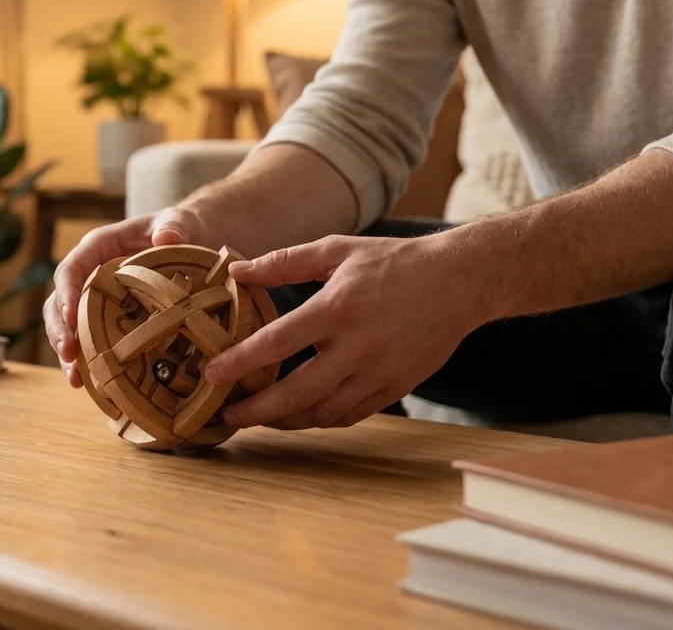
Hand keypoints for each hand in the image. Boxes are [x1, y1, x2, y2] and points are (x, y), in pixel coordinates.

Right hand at [45, 206, 209, 387]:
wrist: (191, 242)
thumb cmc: (179, 228)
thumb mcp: (179, 222)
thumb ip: (174, 226)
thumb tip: (166, 238)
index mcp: (98, 247)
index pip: (71, 269)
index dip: (67, 292)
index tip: (71, 316)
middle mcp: (89, 273)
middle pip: (59, 301)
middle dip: (59, 329)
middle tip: (68, 354)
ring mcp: (96, 298)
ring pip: (67, 325)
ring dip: (67, 351)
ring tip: (75, 378)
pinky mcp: (106, 317)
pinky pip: (88, 339)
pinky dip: (86, 360)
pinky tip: (89, 383)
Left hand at [203, 233, 492, 429]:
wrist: (461, 281)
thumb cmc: (394, 261)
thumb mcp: (336, 250)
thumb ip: (284, 262)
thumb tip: (237, 271)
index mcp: (338, 308)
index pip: (278, 343)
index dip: (240, 362)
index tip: (211, 375)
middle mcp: (358, 346)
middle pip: (297, 393)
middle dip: (256, 411)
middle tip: (226, 415)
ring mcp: (380, 372)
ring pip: (323, 412)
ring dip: (285, 421)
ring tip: (258, 417)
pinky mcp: (396, 387)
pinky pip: (350, 414)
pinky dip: (319, 419)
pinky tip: (298, 415)